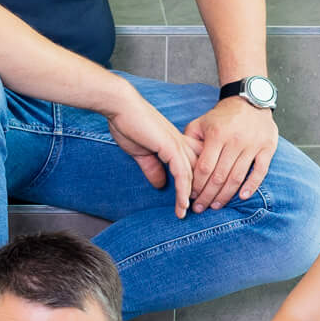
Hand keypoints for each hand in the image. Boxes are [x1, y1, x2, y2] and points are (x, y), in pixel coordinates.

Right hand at [107, 91, 197, 217]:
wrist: (121, 107)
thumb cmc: (128, 124)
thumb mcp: (140, 152)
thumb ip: (152, 168)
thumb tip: (160, 184)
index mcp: (175, 142)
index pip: (192, 164)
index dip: (193, 183)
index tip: (190, 201)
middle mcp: (181, 143)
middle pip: (198, 171)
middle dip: (197, 192)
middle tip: (195, 211)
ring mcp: (178, 145)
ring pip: (192, 175)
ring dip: (190, 197)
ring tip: (186, 213)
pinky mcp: (171, 147)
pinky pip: (182, 174)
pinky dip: (183, 191)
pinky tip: (182, 205)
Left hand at [183, 98, 278, 212]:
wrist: (250, 100)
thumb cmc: (222, 116)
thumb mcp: (202, 122)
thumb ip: (189, 140)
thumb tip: (180, 162)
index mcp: (217, 135)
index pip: (205, 167)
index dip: (197, 184)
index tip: (190, 195)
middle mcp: (235, 141)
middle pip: (219, 176)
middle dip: (207, 195)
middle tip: (200, 208)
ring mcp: (252, 145)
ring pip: (237, 177)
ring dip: (225, 196)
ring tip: (215, 206)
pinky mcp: (267, 148)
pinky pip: (260, 171)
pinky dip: (251, 186)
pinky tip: (242, 197)